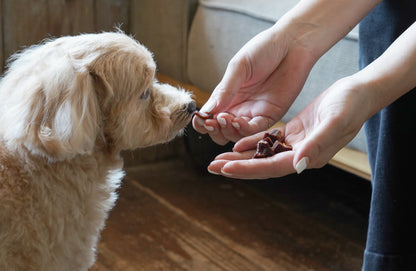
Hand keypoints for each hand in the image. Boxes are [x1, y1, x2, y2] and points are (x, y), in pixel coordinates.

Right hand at [192, 24, 314, 144]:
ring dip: (228, 130)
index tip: (201, 118)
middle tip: (213, 121)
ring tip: (225, 119)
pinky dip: (245, 130)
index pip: (209, 116)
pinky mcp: (270, 116)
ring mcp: (253, 113)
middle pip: (220, 131)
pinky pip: (255, 130)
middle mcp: (238, 107)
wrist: (292, 44)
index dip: (202, 122)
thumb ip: (224, 90)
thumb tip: (206, 111)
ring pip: (236, 134)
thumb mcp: (239, 67)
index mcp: (226, 95)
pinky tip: (239, 121)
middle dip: (214, 130)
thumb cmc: (264, 49)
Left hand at [207, 77, 370, 178]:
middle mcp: (300, 155)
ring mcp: (296, 145)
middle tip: (211, 167)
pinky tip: (237, 142)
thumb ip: (316, 144)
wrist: (359, 93)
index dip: (246, 168)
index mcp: (308, 156)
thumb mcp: (334, 121)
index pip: (271, 167)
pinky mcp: (294, 133)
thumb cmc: (351, 105)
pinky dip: (252, 142)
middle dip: (236, 166)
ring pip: (262, 154)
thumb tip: (297, 164)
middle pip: (262, 165)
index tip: (224, 168)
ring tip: (218, 158)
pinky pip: (269, 141)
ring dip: (240, 157)